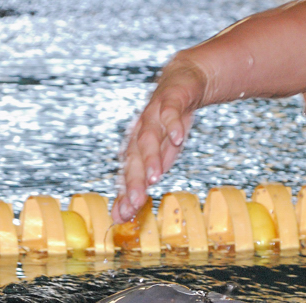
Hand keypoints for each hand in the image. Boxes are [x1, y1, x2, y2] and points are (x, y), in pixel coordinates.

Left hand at [112, 60, 206, 222]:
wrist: (183, 82)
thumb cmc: (169, 125)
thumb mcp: (160, 156)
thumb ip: (145, 182)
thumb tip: (125, 213)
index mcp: (136, 147)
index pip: (128, 174)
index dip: (124, 195)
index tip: (123, 216)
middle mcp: (141, 131)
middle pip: (134, 158)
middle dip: (133, 181)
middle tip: (135, 202)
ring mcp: (154, 114)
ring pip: (149, 137)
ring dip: (151, 157)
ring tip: (154, 177)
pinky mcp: (171, 98)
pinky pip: (171, 112)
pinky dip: (173, 125)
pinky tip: (178, 138)